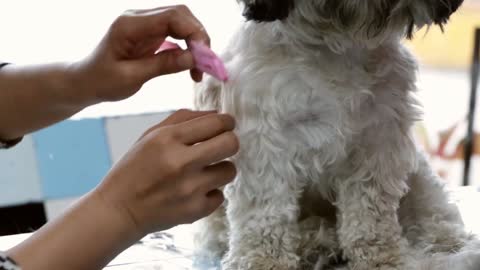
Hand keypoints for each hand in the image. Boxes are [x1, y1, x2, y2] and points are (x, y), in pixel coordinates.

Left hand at [70, 5, 209, 102]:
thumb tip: (192, 58)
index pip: (172, 16)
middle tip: (205, 64)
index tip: (204, 57)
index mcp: (130, 25)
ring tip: (199, 69)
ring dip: (195, 43)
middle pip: (180, 15)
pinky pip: (176, 33)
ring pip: (181, 22)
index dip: (194, 33)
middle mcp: (138, 19)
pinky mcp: (150, 34)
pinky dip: (188, 48)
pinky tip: (190, 65)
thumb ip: (161, 66)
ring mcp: (145, 25)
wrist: (84, 81)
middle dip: (198, 37)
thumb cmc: (100, 80)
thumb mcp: (130, 78)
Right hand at [94, 109, 238, 235]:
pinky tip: (195, 191)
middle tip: (220, 146)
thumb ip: (184, 119)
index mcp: (168, 138)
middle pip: (231, 144)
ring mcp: (190, 188)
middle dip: (229, 142)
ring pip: (230, 170)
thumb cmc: (134, 168)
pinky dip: (211, 193)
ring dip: (220, 169)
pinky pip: (220, 195)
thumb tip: (218, 114)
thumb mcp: (150, 135)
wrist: (119, 210)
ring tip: (204, 171)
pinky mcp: (195, 211)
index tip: (226, 126)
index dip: (227, 122)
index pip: (217, 123)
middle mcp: (181, 162)